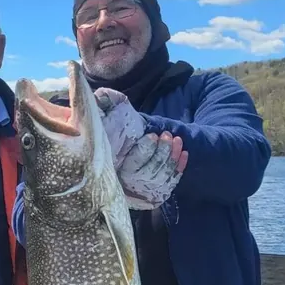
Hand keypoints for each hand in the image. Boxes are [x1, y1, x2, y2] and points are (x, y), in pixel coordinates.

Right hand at [94, 88, 187, 207]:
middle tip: (166, 135)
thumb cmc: (118, 127)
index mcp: (114, 167)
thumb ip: (106, 105)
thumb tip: (101, 96)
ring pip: (161, 176)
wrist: (128, 141)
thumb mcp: (110, 114)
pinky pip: (170, 182)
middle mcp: (128, 181)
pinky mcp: (157, 189)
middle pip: (149, 172)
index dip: (144, 150)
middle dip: (161, 153)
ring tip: (177, 140)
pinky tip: (184, 153)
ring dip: (171, 157)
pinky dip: (178, 167)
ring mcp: (144, 187)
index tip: (153, 135)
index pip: (131, 164)